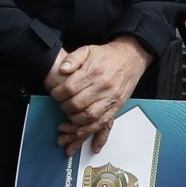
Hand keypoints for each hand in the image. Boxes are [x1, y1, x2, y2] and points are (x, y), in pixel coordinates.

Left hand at [50, 36, 150, 153]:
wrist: (130, 57)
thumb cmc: (107, 55)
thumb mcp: (87, 50)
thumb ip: (72, 59)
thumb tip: (62, 70)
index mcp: (94, 72)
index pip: (70, 88)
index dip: (58, 94)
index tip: (55, 94)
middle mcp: (103, 86)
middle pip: (77, 104)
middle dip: (65, 108)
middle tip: (62, 106)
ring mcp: (111, 98)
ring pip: (90, 117)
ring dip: (75, 122)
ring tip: (69, 119)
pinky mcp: (116, 106)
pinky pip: (103, 123)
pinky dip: (93, 132)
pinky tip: (85, 136)